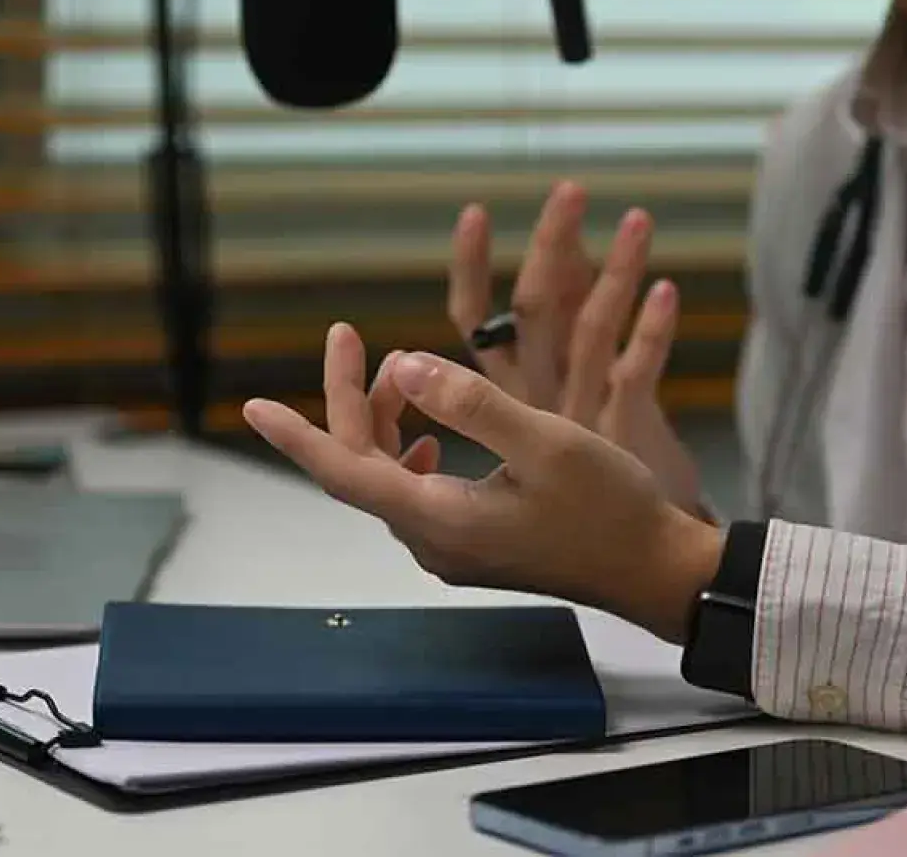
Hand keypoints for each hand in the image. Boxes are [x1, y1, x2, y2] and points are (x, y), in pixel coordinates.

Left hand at [244, 327, 725, 643]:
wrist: (654, 571)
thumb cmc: (609, 507)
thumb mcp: (543, 441)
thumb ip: (469, 402)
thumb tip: (404, 365)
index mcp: (438, 515)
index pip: (343, 469)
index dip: (295, 434)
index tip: (251, 407)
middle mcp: (432, 538)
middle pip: (361, 464)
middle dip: (349, 399)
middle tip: (350, 335)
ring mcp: (450, 547)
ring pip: (389, 474)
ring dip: (384, 419)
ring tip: (402, 369)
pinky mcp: (472, 544)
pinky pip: (416, 490)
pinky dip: (411, 446)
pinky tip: (430, 427)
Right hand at [449, 183, 707, 520]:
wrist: (635, 560)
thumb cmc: (588, 488)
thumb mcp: (549, 412)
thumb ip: (537, 348)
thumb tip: (531, 277)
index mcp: (508, 396)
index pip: (476, 320)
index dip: (473, 267)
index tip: (475, 212)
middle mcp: (539, 398)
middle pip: (534, 310)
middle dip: (549, 245)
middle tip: (569, 189)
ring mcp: (583, 414)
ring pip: (590, 330)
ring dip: (614, 271)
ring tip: (636, 217)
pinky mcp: (626, 431)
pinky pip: (638, 373)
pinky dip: (652, 331)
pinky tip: (668, 289)